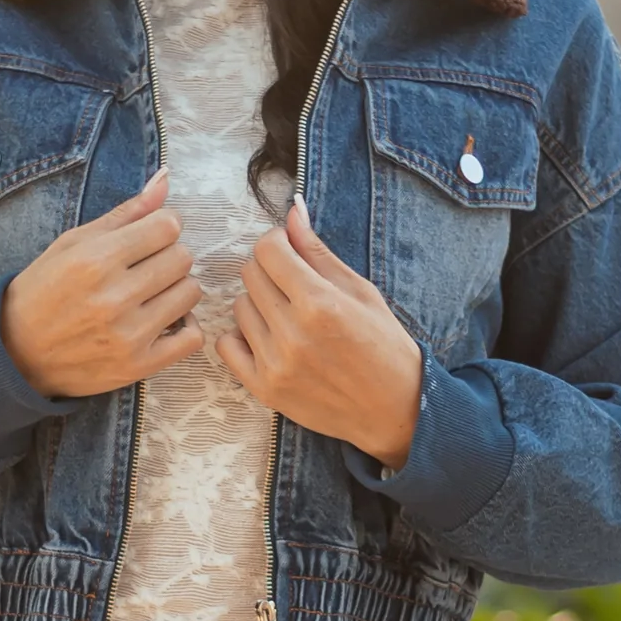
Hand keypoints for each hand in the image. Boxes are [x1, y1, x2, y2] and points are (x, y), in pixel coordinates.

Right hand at [0, 167, 203, 398]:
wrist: (17, 353)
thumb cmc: (44, 291)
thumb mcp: (73, 243)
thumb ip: (125, 213)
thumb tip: (165, 178)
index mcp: (96, 260)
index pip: (168, 226)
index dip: (163, 226)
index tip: (150, 236)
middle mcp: (114, 297)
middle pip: (182, 258)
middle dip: (169, 255)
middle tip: (147, 267)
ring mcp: (128, 335)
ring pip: (191, 292)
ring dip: (178, 288)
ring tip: (153, 293)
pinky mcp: (139, 365)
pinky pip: (192, 337)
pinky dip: (185, 326)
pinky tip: (165, 320)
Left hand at [215, 194, 422, 469]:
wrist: (394, 409)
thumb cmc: (383, 345)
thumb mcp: (360, 292)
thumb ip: (318, 252)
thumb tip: (292, 210)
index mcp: (320, 302)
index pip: (267, 249)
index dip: (278, 244)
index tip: (291, 254)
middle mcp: (293, 333)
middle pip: (250, 275)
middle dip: (270, 272)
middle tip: (294, 287)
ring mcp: (275, 364)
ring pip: (239, 307)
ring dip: (259, 305)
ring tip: (288, 317)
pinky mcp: (264, 389)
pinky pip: (226, 345)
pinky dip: (241, 337)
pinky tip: (268, 339)